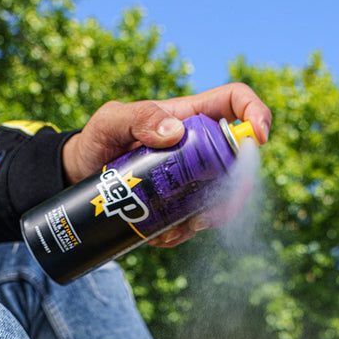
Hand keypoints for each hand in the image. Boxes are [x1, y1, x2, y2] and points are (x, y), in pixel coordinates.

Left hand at [61, 83, 270, 245]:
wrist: (80, 177)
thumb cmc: (97, 140)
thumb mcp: (110, 121)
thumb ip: (137, 117)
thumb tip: (175, 132)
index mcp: (191, 116)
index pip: (236, 102)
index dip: (255, 114)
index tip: (257, 137)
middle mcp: (200, 147)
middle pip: (240, 161)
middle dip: (237, 188)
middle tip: (212, 207)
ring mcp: (194, 177)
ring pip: (225, 197)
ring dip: (213, 217)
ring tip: (184, 227)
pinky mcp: (182, 204)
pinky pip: (197, 221)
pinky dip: (185, 232)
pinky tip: (161, 235)